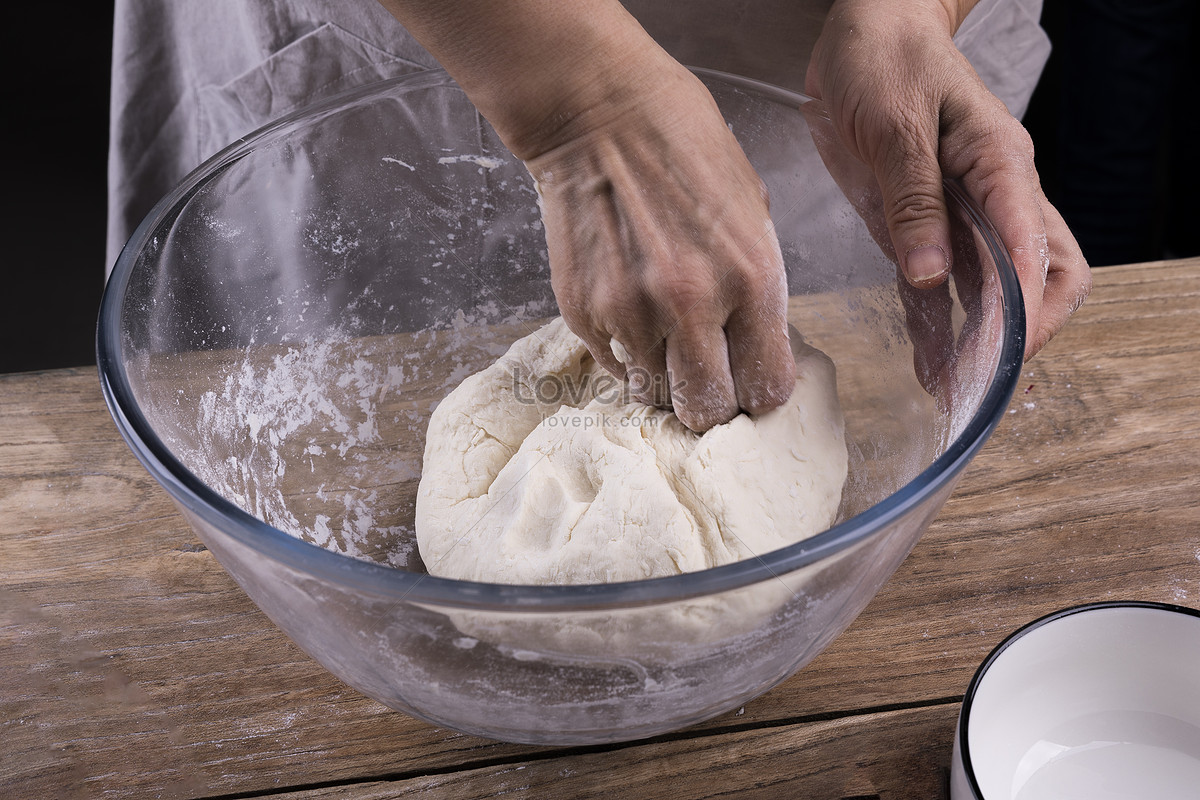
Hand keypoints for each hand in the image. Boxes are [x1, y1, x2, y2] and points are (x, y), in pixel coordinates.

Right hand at [526, 62, 793, 431]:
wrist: (597, 114)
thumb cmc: (683, 145)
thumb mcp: (752, 208)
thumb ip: (756, 284)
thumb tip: (754, 343)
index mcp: (751, 275)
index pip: (767, 387)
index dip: (759, 390)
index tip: (750, 379)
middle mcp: (692, 304)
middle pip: (706, 410)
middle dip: (710, 401)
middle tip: (706, 377)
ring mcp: (630, 313)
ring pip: (654, 393)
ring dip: (663, 377)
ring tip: (663, 336)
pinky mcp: (583, 312)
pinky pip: (613, 364)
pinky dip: (625, 351)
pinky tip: (629, 308)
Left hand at [806, 0, 1090, 359]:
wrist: (861, 32)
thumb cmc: (886, 59)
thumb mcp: (894, 123)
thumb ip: (912, 198)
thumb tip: (929, 272)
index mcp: (999, 166)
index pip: (1040, 248)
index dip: (1028, 308)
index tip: (1002, 352)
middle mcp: (991, 196)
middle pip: (1040, 276)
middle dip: (1020, 331)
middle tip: (980, 377)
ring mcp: (958, 213)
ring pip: (992, 288)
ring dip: (976, 338)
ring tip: (946, 386)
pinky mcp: (920, 224)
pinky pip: (941, 283)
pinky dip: (936, 321)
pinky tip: (925, 357)